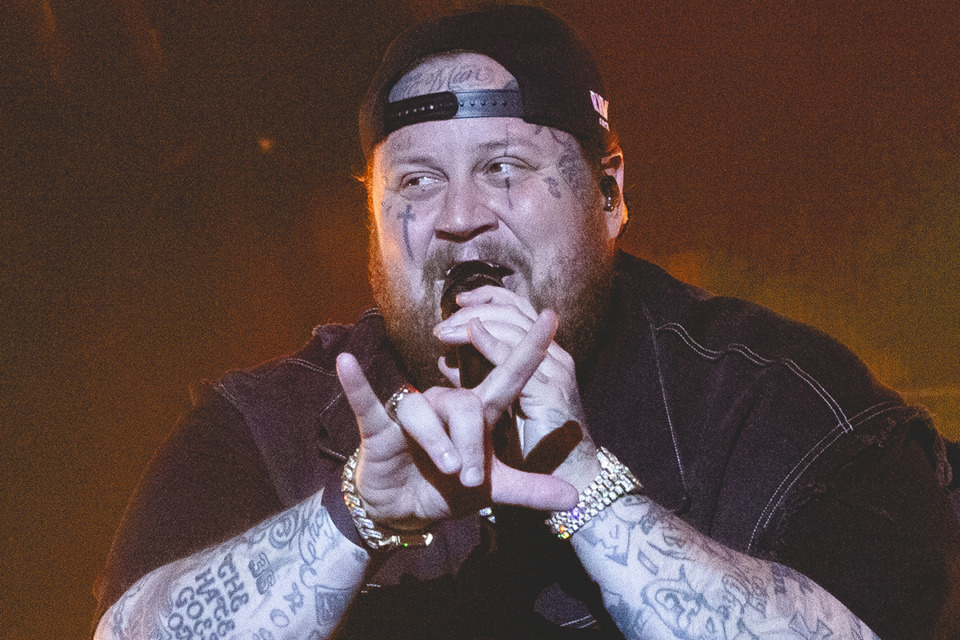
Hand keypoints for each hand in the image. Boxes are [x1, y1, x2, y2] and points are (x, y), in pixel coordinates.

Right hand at [335, 311, 576, 531]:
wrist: (403, 510)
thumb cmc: (449, 488)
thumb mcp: (493, 491)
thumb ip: (531, 490)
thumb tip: (575, 498)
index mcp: (478, 414)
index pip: (507, 376)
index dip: (528, 348)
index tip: (551, 317)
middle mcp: (446, 405)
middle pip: (466, 407)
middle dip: (473, 446)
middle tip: (472, 480)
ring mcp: (411, 412)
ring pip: (426, 413)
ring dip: (437, 444)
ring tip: (447, 470)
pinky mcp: (378, 425)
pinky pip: (367, 400)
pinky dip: (357, 383)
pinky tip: (347, 361)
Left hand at [433, 286, 601, 491]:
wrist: (570, 482)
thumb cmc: (533, 448)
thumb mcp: (498, 406)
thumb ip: (477, 381)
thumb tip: (446, 361)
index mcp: (544, 360)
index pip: (519, 312)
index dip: (490, 299)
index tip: (459, 299)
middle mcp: (553, 359)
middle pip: (515, 311)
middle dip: (479, 306)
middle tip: (448, 313)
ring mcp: (554, 373)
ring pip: (515, 327)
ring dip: (478, 322)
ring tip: (447, 330)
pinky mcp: (550, 393)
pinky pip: (518, 360)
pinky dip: (493, 343)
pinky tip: (472, 335)